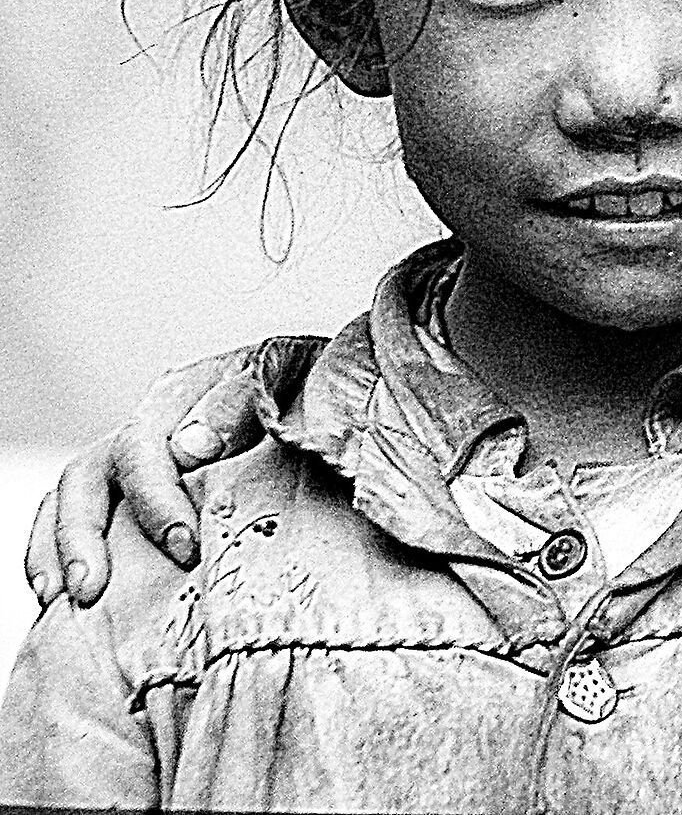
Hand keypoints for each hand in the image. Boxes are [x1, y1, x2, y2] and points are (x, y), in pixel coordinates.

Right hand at [23, 337, 321, 606]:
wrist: (331, 392)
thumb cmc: (314, 389)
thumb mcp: (293, 378)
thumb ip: (244, 404)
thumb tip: (192, 445)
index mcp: (189, 392)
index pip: (146, 445)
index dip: (156, 499)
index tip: (184, 546)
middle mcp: (154, 422)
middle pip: (93, 471)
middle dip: (86, 533)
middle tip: (95, 588)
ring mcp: (141, 454)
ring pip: (75, 493)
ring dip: (62, 546)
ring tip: (67, 597)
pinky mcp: (137, 486)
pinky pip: (76, 511)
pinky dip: (56, 548)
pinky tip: (56, 593)